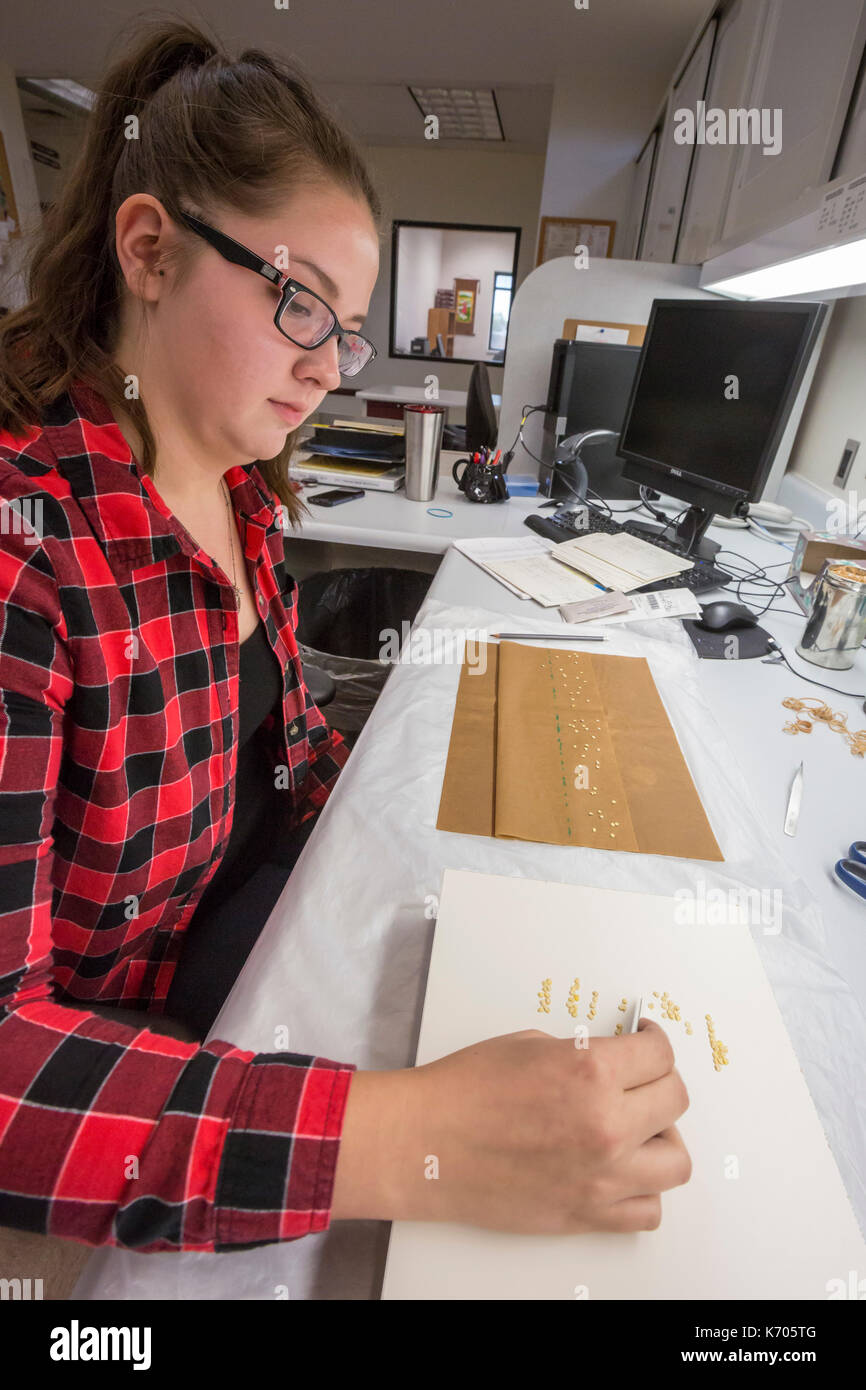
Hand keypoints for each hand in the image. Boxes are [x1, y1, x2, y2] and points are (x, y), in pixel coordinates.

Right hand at [331, 1019, 690, 1233]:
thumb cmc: (464, 1090)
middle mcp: (606, 1125)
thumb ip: (583, 1055)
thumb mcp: (530, 1046)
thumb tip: (614, 1061)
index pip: (661, 1055)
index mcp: (591, 1073)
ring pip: (675, 1161)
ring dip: (662, 1139)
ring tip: (638, 1129)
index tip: (646, 1043)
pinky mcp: (586, 1214)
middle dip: (660, 1082)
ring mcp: (601, 1176)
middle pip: (676, 1100)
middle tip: (642, 1079)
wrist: (425, 1144)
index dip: (654, 1043)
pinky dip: (643, 1191)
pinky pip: (648, 1211)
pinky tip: (623, 1171)